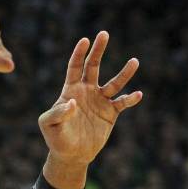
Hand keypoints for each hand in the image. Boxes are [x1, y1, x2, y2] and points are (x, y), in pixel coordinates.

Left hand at [38, 32, 142, 166]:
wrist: (71, 155)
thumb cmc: (56, 138)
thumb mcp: (49, 125)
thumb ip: (57, 113)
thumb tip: (73, 102)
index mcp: (70, 90)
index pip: (75, 67)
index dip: (79, 54)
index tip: (85, 40)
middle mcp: (87, 91)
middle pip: (94, 67)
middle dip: (98, 51)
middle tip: (104, 33)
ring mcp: (100, 101)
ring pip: (114, 83)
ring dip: (124, 73)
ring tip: (134, 61)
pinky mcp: (111, 113)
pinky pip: (122, 103)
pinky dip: (130, 99)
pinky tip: (137, 94)